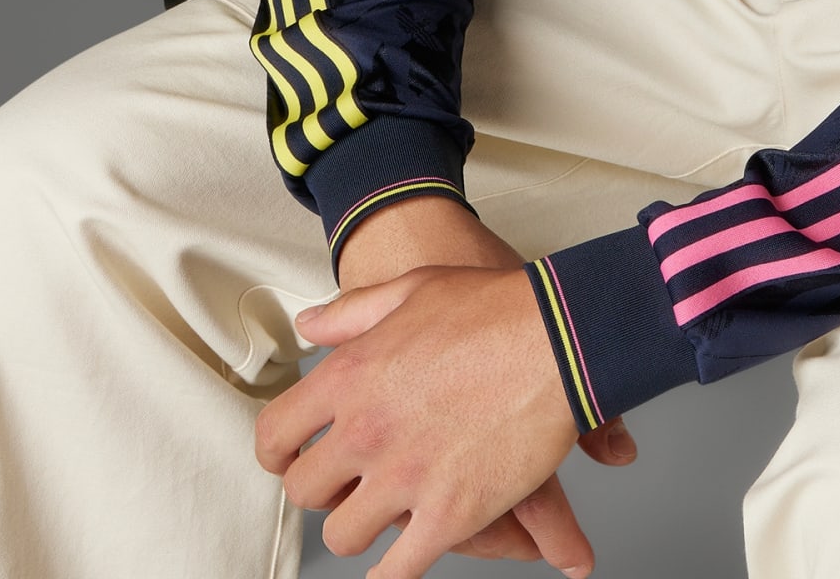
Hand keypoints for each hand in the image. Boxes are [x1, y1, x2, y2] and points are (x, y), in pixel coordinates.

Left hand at [260, 263, 592, 576]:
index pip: (276, 435)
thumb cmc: (498, 307)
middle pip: (308, 492)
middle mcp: (366, 431)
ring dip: (361, 527)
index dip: (279, 453)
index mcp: (350, 376)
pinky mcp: (449, 513)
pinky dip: (394, 572)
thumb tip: (310, 324)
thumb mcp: (416, 289)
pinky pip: (398, 569)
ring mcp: (406, 477)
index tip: (292, 458)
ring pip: (346, 535)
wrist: (563, 335)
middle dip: (326, 489)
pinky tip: (400, 560)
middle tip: (349, 482)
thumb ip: (355, 310)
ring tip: (383, 514)